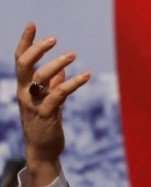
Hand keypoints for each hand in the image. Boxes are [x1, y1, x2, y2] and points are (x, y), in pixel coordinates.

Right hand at [15, 22, 90, 186]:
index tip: (32, 24)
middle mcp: (24, 94)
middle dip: (37, 49)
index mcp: (23, 88)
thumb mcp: (48, 103)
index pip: (20, 60)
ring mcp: (34, 104)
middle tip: (54, 39)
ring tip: (73, 54)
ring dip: (58, 63)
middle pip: (25, 65)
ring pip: (41, 78)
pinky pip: (59, 94)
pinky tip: (86, 76)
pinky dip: (73, 83)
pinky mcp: (47, 114)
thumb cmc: (45, 126)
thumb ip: (53, 86)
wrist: (42, 151)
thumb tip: (61, 71)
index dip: (25, 41)